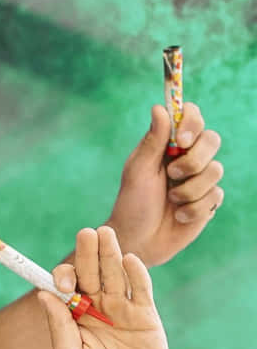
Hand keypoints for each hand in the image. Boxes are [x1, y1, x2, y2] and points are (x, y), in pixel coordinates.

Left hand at [41, 226, 167, 348]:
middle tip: (86, 233)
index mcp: (74, 314)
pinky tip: (128, 259)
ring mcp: (122, 307)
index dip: (64, 277)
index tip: (61, 279)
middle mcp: (97, 306)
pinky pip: (141, 289)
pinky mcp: (145, 314)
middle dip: (88, 254)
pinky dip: (136, 274)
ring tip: (105, 234)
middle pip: (91, 273)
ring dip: (110, 255)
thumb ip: (59, 325)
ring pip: (115, 275)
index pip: (67, 286)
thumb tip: (42, 294)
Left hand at [106, 102, 223, 265]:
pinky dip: (193, 208)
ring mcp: (200, 179)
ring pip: (215, 170)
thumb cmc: (132, 205)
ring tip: (170, 201)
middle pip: (212, 140)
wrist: (137, 241)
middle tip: (172, 175)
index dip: (193, 122)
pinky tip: (178, 215)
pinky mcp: (208, 200)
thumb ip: (153, 141)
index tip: (183, 139)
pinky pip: (215, 195)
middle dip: (194, 160)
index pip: (191, 118)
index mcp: (168, 146)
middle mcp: (188, 158)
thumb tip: (159, 108)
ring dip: (189, 189)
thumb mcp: (138, 171)